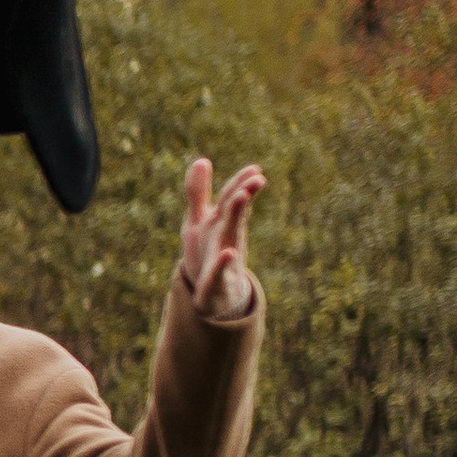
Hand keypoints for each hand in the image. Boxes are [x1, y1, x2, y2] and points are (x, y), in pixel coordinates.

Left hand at [180, 155, 262, 311]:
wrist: (212, 295)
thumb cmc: (207, 253)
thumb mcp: (198, 221)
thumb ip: (199, 192)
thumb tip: (202, 160)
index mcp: (221, 223)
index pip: (230, 200)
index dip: (240, 184)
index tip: (255, 169)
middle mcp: (226, 239)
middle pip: (234, 215)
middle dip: (242, 196)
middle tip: (257, 178)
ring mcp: (223, 261)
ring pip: (230, 239)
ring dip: (235, 220)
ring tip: (241, 198)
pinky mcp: (215, 282)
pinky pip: (218, 273)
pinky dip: (222, 264)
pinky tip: (229, 254)